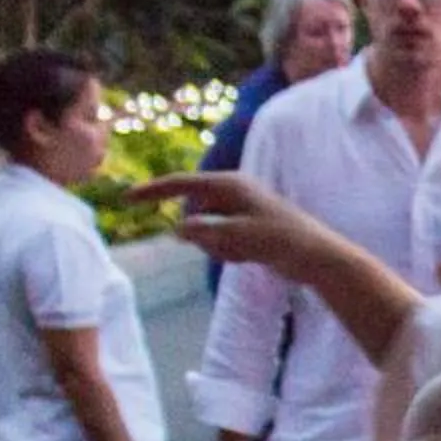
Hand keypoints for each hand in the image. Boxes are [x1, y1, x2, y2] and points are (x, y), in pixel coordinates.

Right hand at [129, 172, 332, 274]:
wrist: (314, 257)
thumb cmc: (279, 239)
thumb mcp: (238, 236)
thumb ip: (205, 232)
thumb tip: (178, 230)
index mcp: (230, 184)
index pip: (181, 183)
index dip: (153, 191)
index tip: (126, 198)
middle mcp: (232, 193)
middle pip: (194, 215)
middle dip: (204, 236)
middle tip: (235, 246)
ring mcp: (237, 212)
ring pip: (206, 234)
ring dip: (217, 248)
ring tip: (247, 252)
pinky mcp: (243, 230)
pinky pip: (220, 245)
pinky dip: (229, 253)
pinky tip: (251, 257)